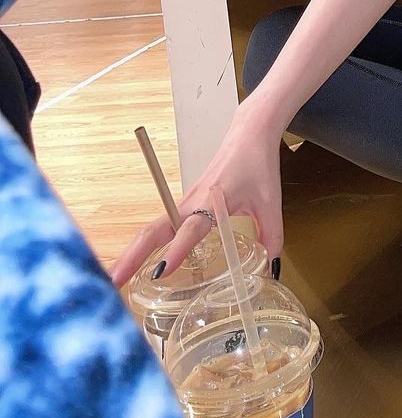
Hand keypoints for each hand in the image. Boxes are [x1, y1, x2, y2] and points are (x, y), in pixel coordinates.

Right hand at [109, 99, 284, 288]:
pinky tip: (133, 264)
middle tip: (113, 284)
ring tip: (113, 281)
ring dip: (131, 253)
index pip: (190, 228)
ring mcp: (184, 202)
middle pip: (154, 230)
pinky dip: (142, 245)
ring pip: (151, 229)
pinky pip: (159, 226)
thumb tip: (271, 268)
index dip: (176, 250)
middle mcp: (191, 202)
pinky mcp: (184, 203)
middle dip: (132, 257)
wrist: (249, 133)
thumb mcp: (271, 202)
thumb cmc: (258, 164)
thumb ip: (271, 236)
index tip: (161, 272)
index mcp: (213, 199)